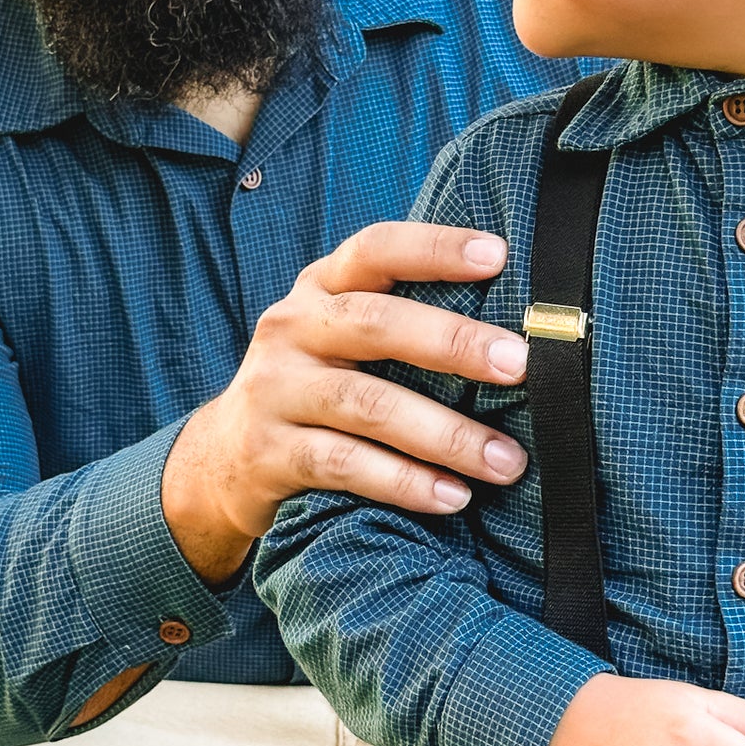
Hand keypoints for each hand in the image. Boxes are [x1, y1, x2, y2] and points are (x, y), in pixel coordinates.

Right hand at [162, 223, 530, 581]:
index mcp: (321, 288)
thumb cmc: (316, 386)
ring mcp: (275, 391)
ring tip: (506, 461)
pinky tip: (452, 497)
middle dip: (454, 342)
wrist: (224, 458)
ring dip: (445, 434)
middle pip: (376, 323)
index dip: (435, 248)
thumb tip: (519, 330)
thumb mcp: (341, 337)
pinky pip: (345, 465)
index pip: (376, 249)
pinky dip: (404, 482)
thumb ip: (403, 318)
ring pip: (367, 404)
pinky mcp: (269, 453)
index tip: (500, 256)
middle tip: (520, 366)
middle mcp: (292, 328)